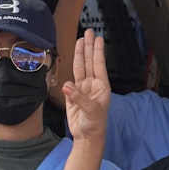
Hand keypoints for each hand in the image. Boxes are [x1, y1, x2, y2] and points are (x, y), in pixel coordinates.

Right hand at [62, 29, 109, 144]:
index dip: (97, 50)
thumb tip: (67, 86)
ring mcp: (83, 89)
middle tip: (88, 32)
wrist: (87, 137)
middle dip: (89, 46)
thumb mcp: (91, 111)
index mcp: (101, 87)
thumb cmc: (95, 125)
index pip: (99, 64)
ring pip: (80, 67)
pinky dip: (68, 78)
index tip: (97, 38)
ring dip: (80, 54)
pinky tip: (69, 77)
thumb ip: (78, 97)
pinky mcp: (73, 95)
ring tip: (80, 41)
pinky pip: (69, 82)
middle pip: (90, 61)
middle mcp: (93, 85)